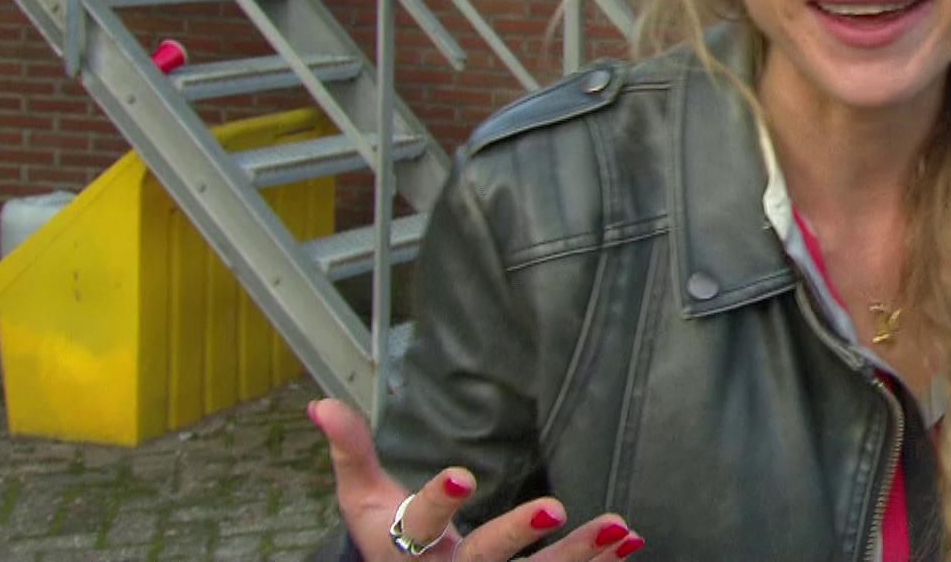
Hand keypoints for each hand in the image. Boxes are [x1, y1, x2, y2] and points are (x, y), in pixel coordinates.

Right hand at [310, 398, 645, 560]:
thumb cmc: (387, 537)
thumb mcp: (363, 500)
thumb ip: (351, 452)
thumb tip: (319, 403)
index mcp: (408, 550)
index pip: (422, 525)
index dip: (440, 501)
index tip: (462, 473)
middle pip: (486, 560)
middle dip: (518, 535)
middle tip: (554, 505)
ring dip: (580, 556)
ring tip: (617, 527)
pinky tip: (631, 540)